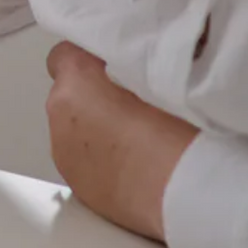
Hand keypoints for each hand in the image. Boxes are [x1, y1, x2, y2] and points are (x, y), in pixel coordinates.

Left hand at [44, 41, 199, 242]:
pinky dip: (105, 160)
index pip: (65, 55)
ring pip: (76, 130)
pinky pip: (86, 163)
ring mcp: (65, 157)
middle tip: (138, 101)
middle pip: (71, 95)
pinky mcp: (80, 189)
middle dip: (97, 96)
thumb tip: (136, 60)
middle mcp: (60, 119)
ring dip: (100, 130)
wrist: (188, 192)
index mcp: (75, 83)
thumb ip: (135, 63)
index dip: (91, 59)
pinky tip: (138, 165)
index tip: (117, 64)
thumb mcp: (163, 73)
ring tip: (143, 137)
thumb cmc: (182, 128)